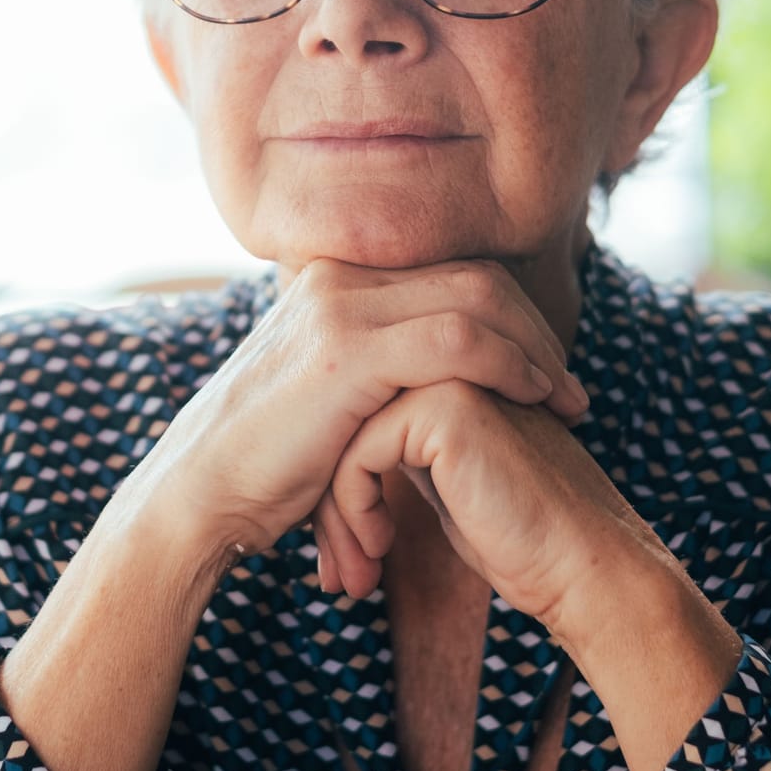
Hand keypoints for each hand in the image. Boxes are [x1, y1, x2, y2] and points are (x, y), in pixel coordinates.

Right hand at [117, 259, 589, 553]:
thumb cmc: (265, 469)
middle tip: (571, 387)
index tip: (547, 371)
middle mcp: (339, 278)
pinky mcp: (348, 350)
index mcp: (336, 283)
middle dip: (536, 330)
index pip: (451, 275)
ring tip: (566, 401)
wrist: (199, 495)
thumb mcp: (332, 403)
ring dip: (536, 350)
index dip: (512, 319)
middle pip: (475, 277)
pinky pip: (458, 340)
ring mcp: (341, 307)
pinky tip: (534, 398)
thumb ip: (382, 377)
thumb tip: (437, 390)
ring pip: (477, 299)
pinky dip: (511, 365)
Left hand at [311, 380, 655, 628]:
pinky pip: (360, 451)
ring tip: (354, 572)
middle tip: (336, 571)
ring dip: (336, 512)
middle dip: (329, 499)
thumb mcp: (442, 478)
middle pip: (341, 417)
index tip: (344, 551)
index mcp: (445, 367)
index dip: (338, 483)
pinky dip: (354, 509)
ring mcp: (451, 371)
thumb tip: (335, 455)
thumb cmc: (513, 537)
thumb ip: (402, 444)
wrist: (578, 564)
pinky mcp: (448, 403)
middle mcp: (449, 355)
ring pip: (343, 434)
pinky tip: (379, 549)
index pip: (353, 409)